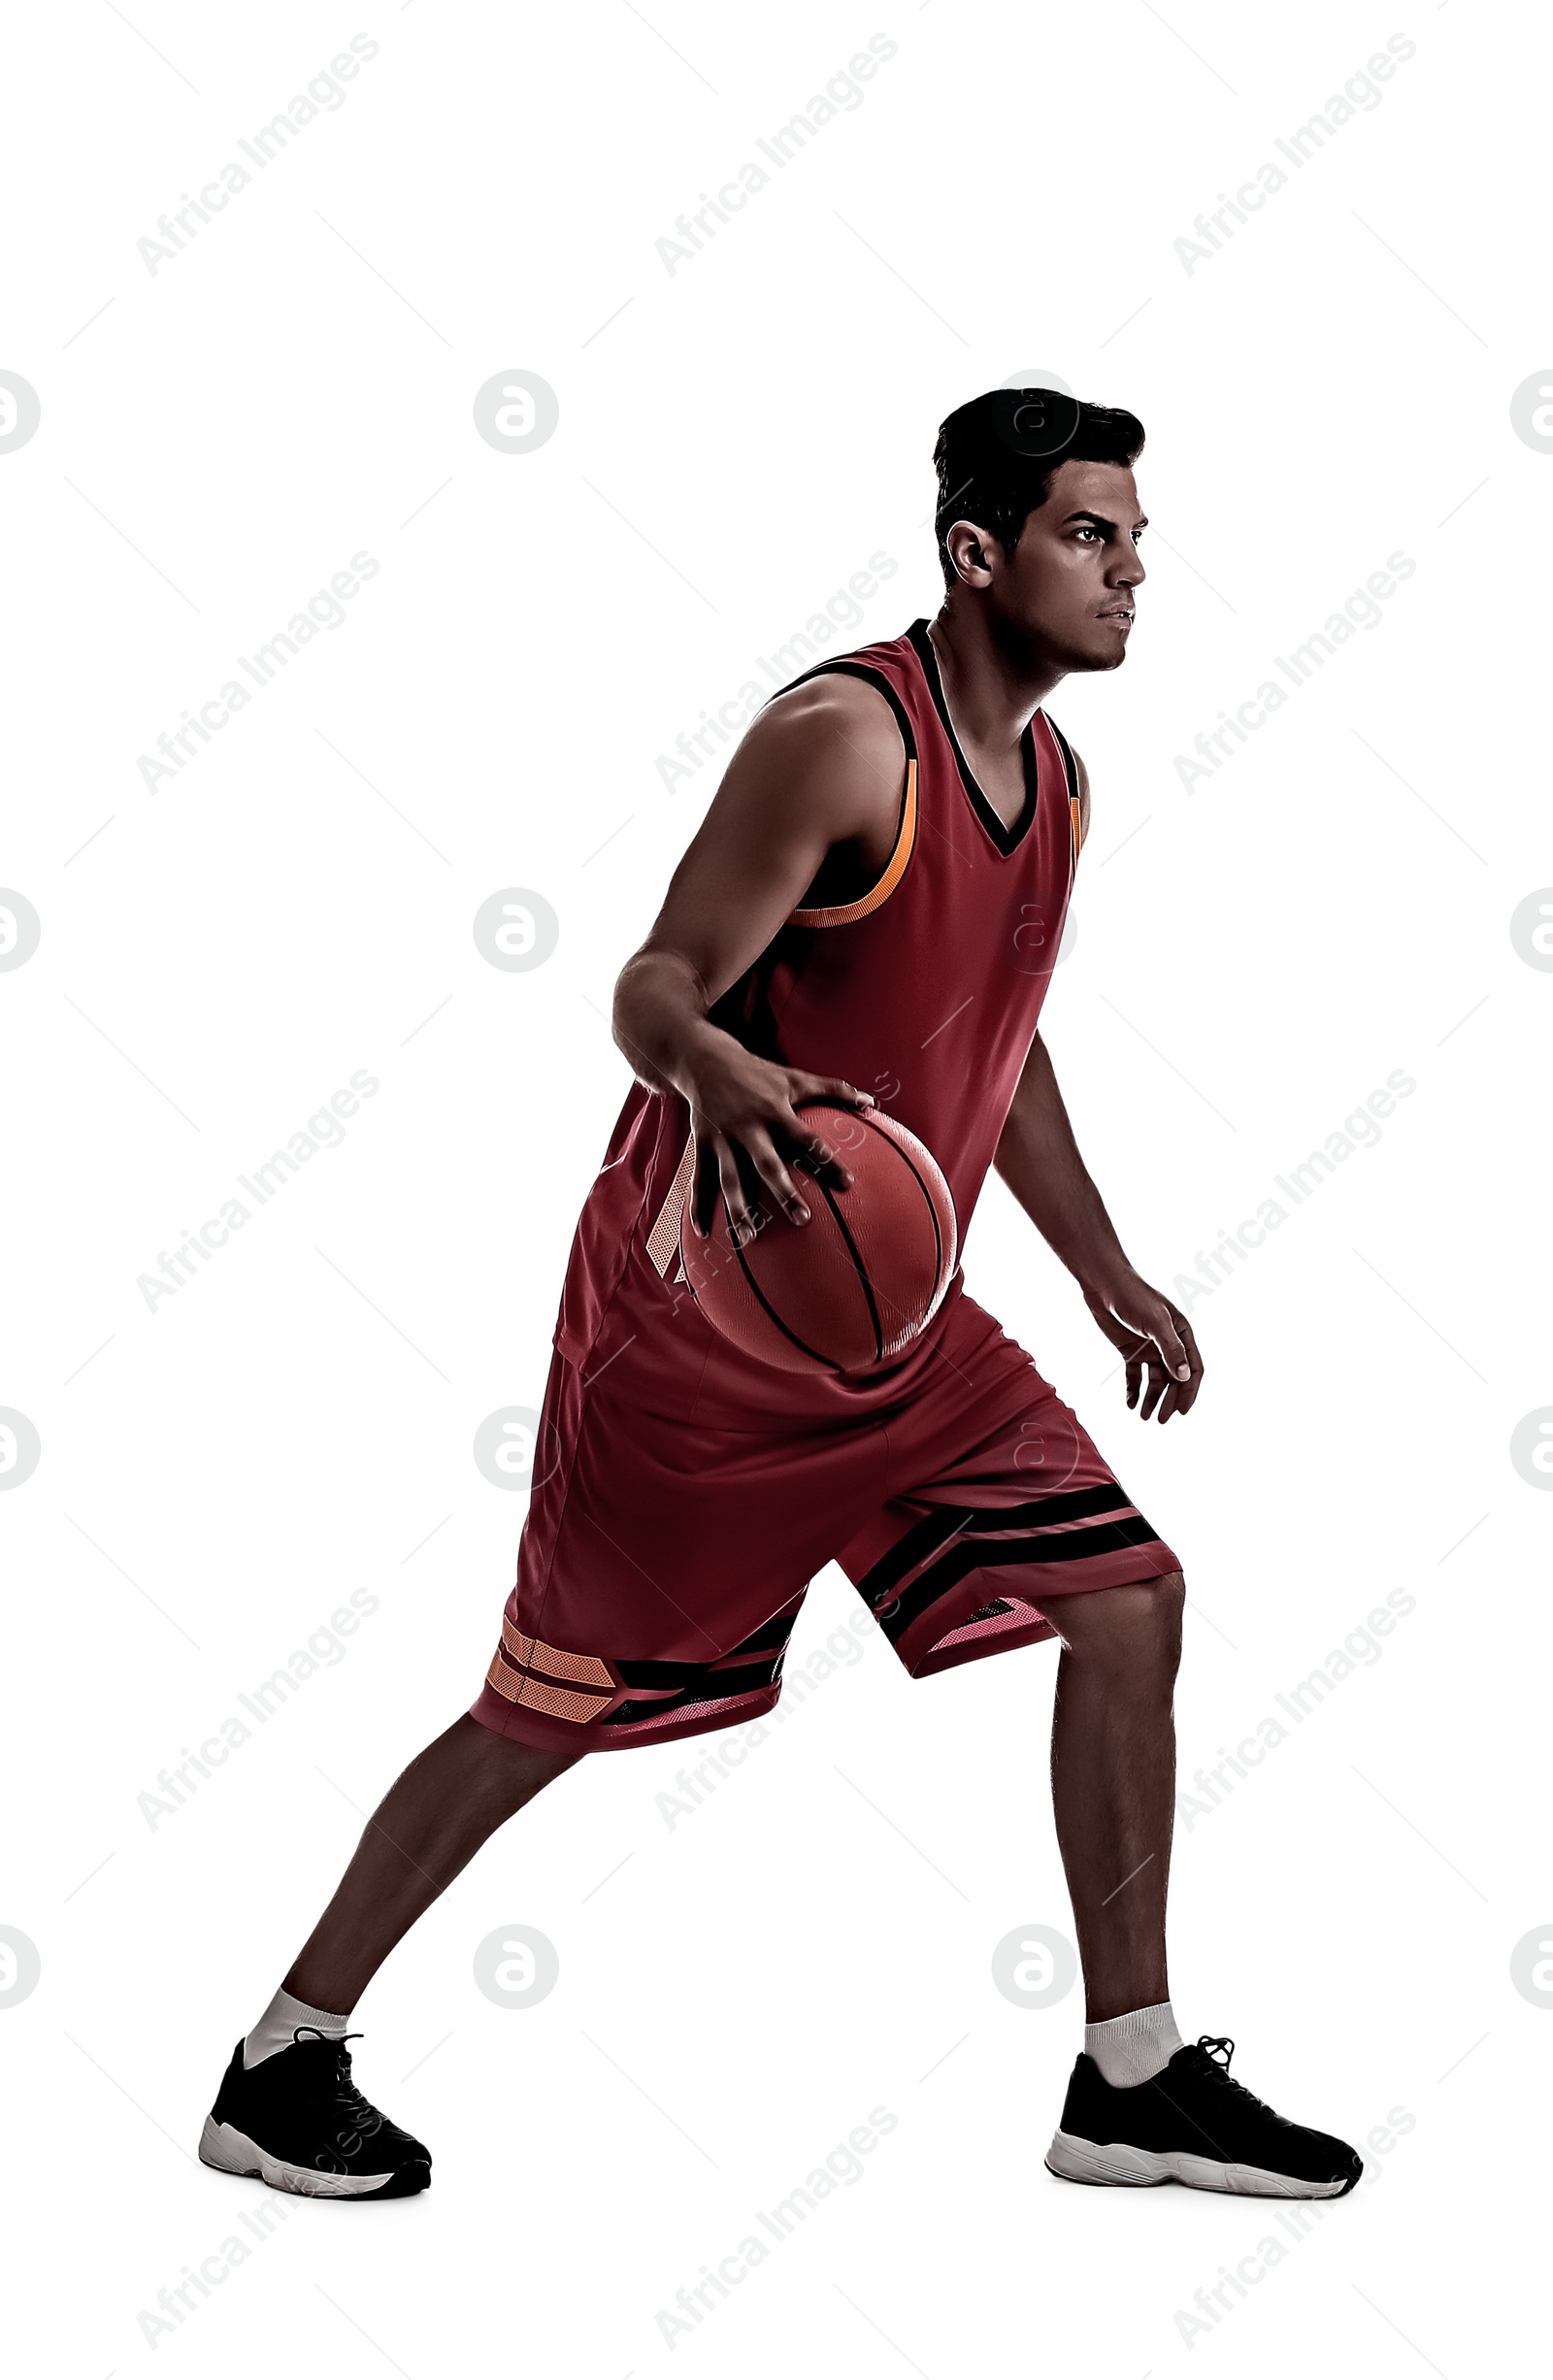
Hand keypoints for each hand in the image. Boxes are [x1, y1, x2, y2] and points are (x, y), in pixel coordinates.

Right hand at [683, 1039, 874, 1242]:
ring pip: (731, 1180)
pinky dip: (698, 1206)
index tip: (847, 1184)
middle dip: (784, 1192)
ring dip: (738, 1210)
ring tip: (748, 1240)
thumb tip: (871, 1101)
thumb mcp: (796, 1077)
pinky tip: (704, 1233)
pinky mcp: (703, 1146)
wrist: (705, 1061)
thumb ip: (835, 1089)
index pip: (807, 1139)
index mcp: (775, 1112)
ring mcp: (723, 1140)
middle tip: (803, 1220)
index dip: (827, 1160)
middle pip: (768, 1165)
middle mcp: (749, 1128)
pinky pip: (700, 1180)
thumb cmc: (758, 1072)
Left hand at [1082, 1269, 1202, 1421]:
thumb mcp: (1156, 1324)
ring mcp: (1149, 1347)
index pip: (1192, 1368)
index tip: (1182, 1411)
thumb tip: (1185, 1377)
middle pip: (1174, 1379)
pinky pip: (1135, 1375)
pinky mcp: (1129, 1350)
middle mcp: (1168, 1343)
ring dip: (1151, 1399)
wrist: (1104, 1284)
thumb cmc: (1134, 1297)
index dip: (1189, 1391)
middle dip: (1169, 1400)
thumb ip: (1171, 1350)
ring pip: (1155, 1380)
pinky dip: (1134, 1390)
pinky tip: (1130, 1403)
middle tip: (1160, 1420)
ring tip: (1144, 1416)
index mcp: (1182, 1334)